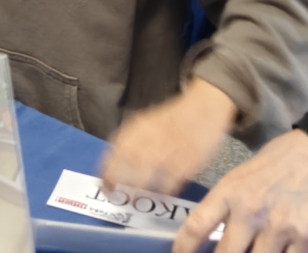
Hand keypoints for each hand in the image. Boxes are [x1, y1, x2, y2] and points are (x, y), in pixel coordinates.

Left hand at [101, 78, 236, 195]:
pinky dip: (162, 192)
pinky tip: (158, 197)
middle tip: (116, 195)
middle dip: (120, 182)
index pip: (116, 151)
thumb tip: (113, 162)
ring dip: (138, 190)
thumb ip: (130, 140)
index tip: (103, 184)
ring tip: (134, 200)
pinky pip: (172, 181)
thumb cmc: (173, 118)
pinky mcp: (189, 161)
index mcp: (139, 127)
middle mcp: (152, 138)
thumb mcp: (146, 122)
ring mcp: (170, 150)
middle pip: (129, 164)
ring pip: (148, 175)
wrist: (204, 108)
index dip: (107, 169)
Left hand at [173, 129, 307, 252]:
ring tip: (252, 251)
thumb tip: (211, 237)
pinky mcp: (306, 238)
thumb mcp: (241, 177)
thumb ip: (226, 207)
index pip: (197, 226)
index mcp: (229, 191)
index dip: (184, 246)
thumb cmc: (277, 164)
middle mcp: (250, 211)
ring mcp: (279, 227)